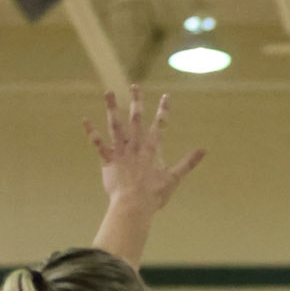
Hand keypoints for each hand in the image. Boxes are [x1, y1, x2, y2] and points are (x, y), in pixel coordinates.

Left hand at [84, 87, 203, 212]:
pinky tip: (85, 120)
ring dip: (112, 108)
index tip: (165, 96)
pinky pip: (98, 143)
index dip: (163, 110)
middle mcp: (135, 145)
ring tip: (109, 92)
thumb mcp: (174, 178)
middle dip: (136, 101)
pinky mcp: (108, 160)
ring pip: (115, 125)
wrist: (133, 204)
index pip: (159, 125)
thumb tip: (204, 151)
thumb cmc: (154, 194)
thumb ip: (188, 162)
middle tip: (134, 85)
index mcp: (151, 149)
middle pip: (136, 119)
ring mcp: (120, 151)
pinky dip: (91, 132)